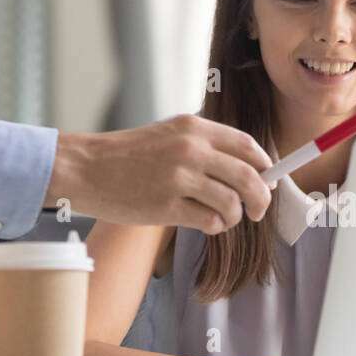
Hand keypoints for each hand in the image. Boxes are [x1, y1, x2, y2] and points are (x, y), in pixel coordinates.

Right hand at [47, 114, 273, 233]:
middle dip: (261, 198)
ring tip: (221, 218)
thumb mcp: (169, 135)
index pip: (247, 146)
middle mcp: (190, 149)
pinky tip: (204, 223)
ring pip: (232, 203)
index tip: (268, 180)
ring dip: (234, 217)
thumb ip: (205, 146)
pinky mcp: (167, 206)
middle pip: (248, 177)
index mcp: (193, 127)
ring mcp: (179, 178)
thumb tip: (251, 170)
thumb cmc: (128, 155)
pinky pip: (210, 222)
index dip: (265, 166)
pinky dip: (215, 227)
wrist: (87, 168)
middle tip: (257, 210)